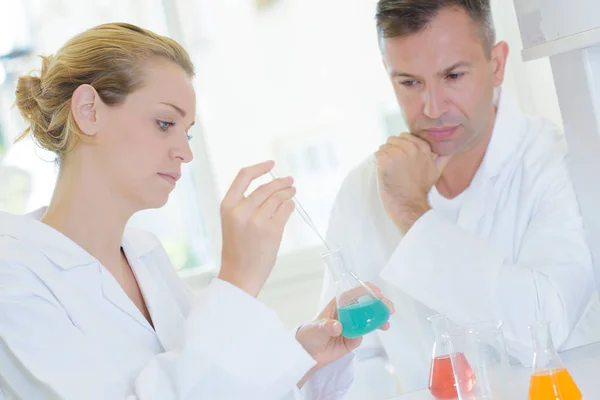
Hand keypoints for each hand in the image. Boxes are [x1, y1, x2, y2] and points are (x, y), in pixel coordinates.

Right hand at [218, 161, 295, 296]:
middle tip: (290, 181)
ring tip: (292, 191)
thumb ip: (245, 203)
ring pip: (278, 197)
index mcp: (228, 206)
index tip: (272, 164)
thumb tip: (270, 186)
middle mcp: (241, 211)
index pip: (244, 176)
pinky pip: (286, 210)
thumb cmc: (237, 248)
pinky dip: (290, 205)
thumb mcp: (232, 221)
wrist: (240, 275)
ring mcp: (258, 221)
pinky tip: (290, 205)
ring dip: (288, 192)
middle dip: (281, 182)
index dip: (260, 167)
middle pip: (266, 187)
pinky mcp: (272, 230)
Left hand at [295, 283, 394, 387]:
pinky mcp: (353, 338)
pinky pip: (363, 334)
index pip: (355, 293)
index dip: (367, 290)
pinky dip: (368, 334)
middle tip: (389, 309)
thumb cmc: (309, 334)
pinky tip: (362, 337)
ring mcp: (352, 325)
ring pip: (369, 319)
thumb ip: (326, 327)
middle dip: (380, 305)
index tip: (378, 293)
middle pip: (366, 305)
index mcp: (338, 304)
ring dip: (379, 319)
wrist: (306, 354)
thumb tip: (338, 326)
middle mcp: (347, 313)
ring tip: (386, 324)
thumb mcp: (316, 328)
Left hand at [375, 133, 449, 233]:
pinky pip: (378, 153)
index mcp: (423, 147)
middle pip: (394, 139)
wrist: (409, 205)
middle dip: (393, 150)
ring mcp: (397, 153)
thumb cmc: (420, 190)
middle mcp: (411, 147)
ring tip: (391, 170)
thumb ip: (443, 156)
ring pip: (385, 146)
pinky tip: (385, 171)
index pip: (406, 136)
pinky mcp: (385, 160)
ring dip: (385, 156)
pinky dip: (378, 161)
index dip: (402, 147)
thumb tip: (450, 147)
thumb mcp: (437, 171)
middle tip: (396, 166)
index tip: (403, 159)